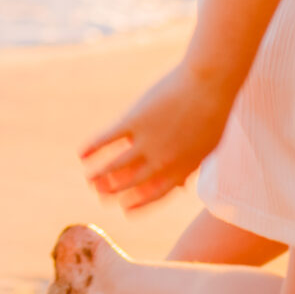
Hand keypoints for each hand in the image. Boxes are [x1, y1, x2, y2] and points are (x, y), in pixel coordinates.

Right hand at [81, 60, 234, 209]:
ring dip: (99, 176)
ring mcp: (146, 141)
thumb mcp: (206, 146)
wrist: (208, 83)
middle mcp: (161, 161)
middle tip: (101, 195)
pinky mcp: (133, 121)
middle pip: (131, 183)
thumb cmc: (212, 113)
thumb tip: (180, 187)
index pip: (156, 194)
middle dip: (114, 192)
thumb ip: (191, 168)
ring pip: (115, 166)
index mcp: (181, 169)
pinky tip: (82, 154)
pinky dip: (93, 148)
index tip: (125, 210)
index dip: (139, 204)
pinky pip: (108, 140)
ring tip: (89, 180)